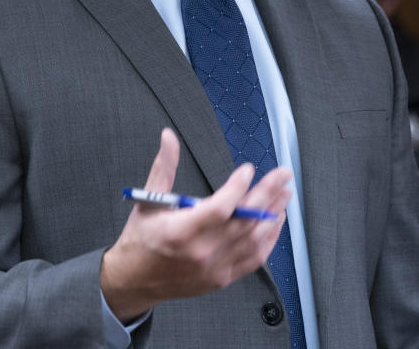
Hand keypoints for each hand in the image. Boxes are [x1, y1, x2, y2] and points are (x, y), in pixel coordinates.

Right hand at [100, 128, 292, 321]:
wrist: (134, 280)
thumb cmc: (140, 240)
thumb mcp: (147, 200)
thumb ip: (163, 166)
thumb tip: (169, 138)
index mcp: (180, 231)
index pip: (220, 208)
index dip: (238, 187)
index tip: (248, 170)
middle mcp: (200, 252)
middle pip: (244, 221)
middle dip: (268, 194)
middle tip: (282, 174)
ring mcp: (214, 268)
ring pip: (254, 240)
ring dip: (273, 215)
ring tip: (284, 194)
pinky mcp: (221, 278)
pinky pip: (254, 259)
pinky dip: (269, 240)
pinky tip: (275, 222)